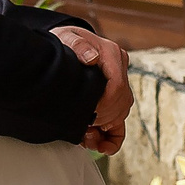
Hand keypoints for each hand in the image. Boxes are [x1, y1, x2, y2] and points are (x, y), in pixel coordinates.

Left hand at [51, 25, 129, 154]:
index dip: (103, 106)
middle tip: (82, 127)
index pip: (116, 86)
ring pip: (121, 114)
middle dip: (103, 120)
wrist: (63, 44)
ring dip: (104, 129)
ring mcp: (119, 83)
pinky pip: (120, 121)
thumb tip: (92, 57)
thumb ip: (78, 45)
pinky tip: (101, 146)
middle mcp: (119, 68)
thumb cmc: (64, 42)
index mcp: (111, 54)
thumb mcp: (66, 38)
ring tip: (84, 134)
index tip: (87, 116)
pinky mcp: (115, 97)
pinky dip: (113, 137)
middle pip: (121, 103)